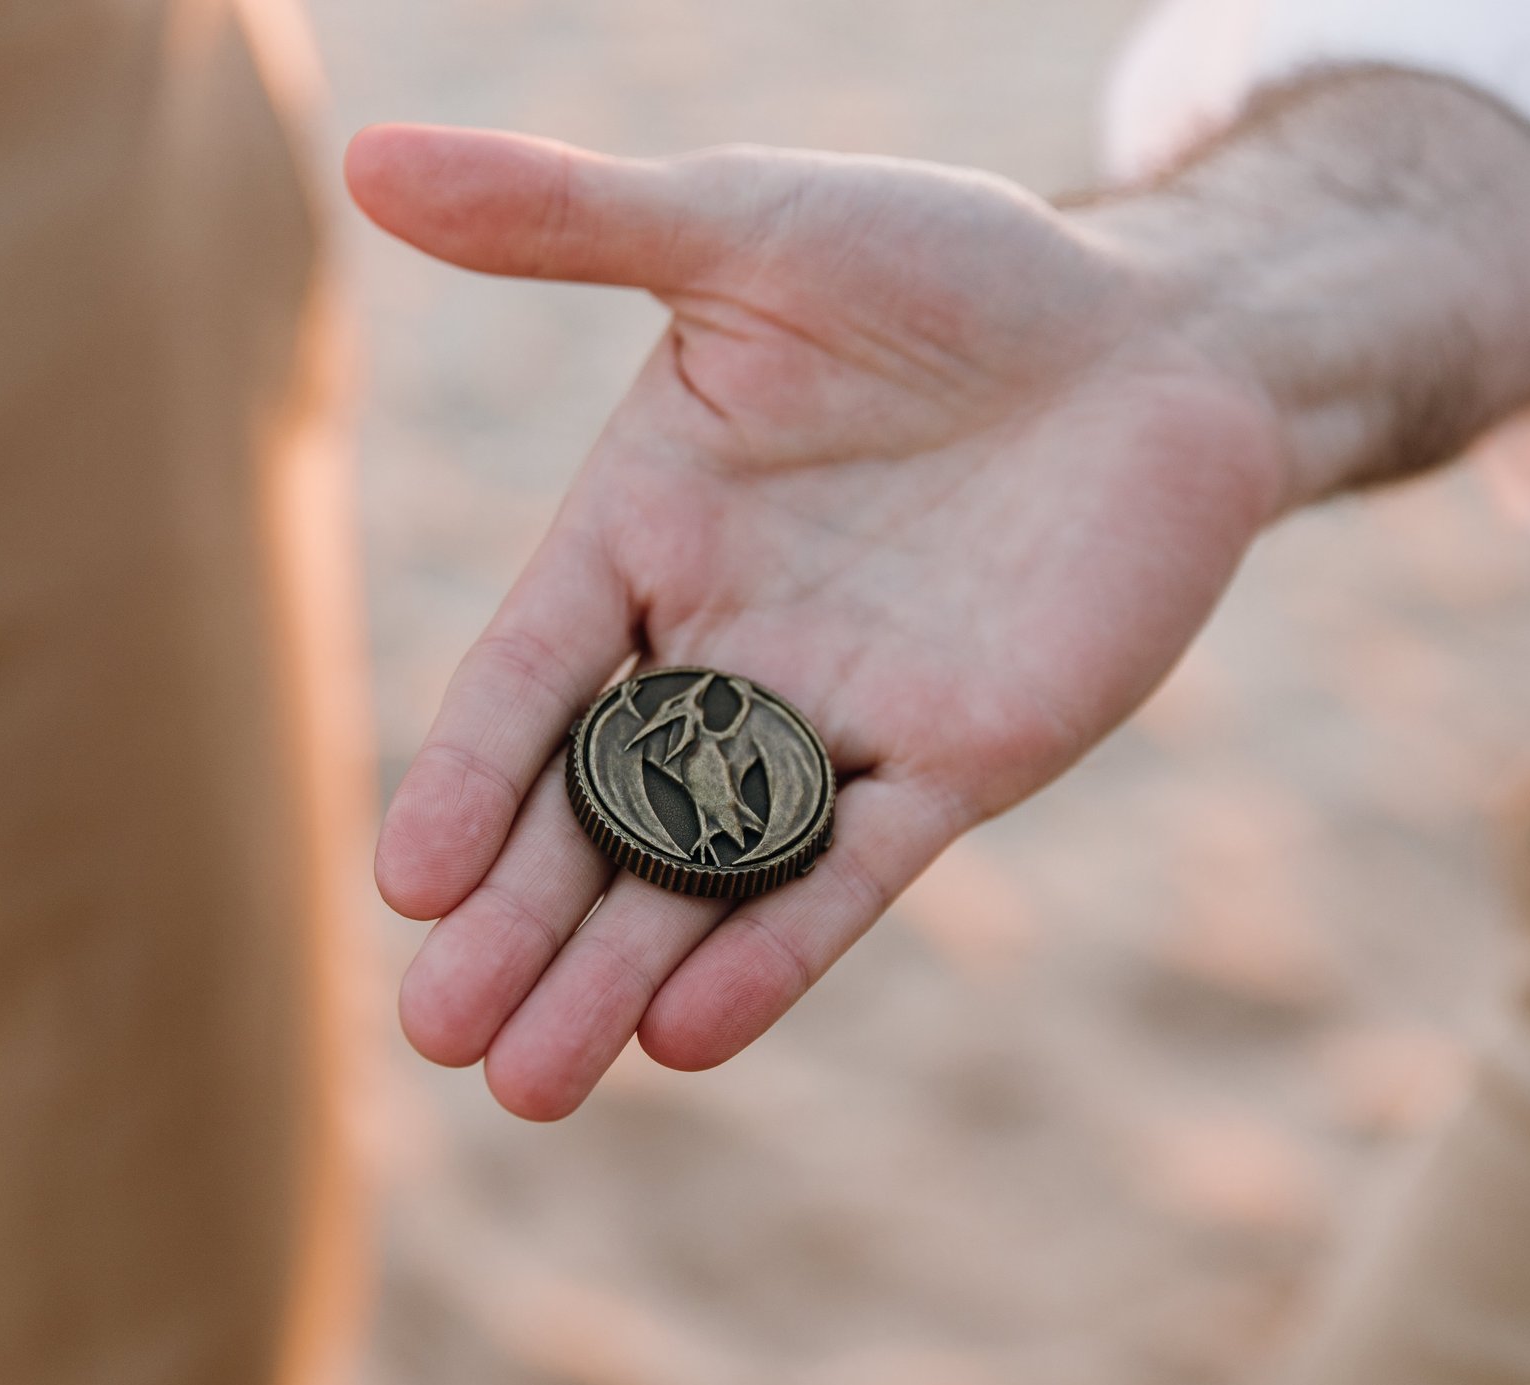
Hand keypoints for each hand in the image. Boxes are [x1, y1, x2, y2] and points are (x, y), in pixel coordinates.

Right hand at [347, 125, 1285, 1117]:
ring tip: (539, 1083)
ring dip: (622, 972)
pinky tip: (694, 1029)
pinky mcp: (953, 764)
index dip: (468, 780)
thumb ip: (569, 220)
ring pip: (706, 870)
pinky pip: (853, 870)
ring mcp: (835, 721)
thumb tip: (367, 156)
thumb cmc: (952, 270)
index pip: (526, 681)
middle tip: (440, 1039)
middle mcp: (719, 649)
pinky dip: (779, 944)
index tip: (406, 884)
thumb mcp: (747, 229)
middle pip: (595, 811)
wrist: (1162, 337)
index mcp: (641, 534)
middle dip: (520, 924)